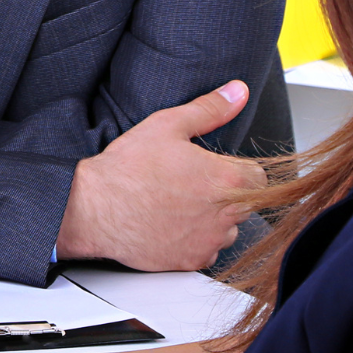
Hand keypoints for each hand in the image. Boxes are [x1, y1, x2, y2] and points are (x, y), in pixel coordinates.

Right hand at [58, 81, 266, 269]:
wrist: (93, 209)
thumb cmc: (127, 169)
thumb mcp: (167, 125)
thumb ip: (209, 108)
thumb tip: (237, 92)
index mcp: (226, 180)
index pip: (259, 178)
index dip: (236, 170)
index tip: (214, 169)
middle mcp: (225, 215)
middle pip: (244, 204)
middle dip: (224, 194)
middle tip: (189, 184)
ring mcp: (209, 241)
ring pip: (227, 230)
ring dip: (212, 220)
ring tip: (177, 205)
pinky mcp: (192, 260)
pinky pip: (206, 251)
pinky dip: (193, 240)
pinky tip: (169, 224)